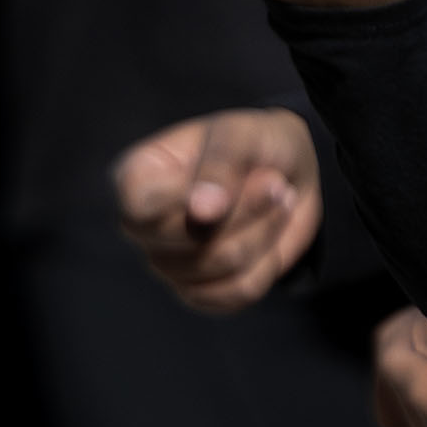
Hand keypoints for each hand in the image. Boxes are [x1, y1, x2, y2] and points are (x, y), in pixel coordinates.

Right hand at [111, 106, 320, 312]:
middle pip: (188, 237)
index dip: (185, 198)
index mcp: (137, 177)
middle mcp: (141, 226)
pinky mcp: (197, 291)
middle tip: (275, 181)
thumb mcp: (241, 134)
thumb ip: (219, 164)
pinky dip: (268, 261)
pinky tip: (270, 232)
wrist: (289, 173)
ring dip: (265, 229)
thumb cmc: (254, 143)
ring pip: (219, 264)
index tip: (235, 175)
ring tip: (278, 198)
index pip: (138, 204)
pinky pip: (236, 292)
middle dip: (247, 208)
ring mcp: (165, 263)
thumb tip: (201, 212)